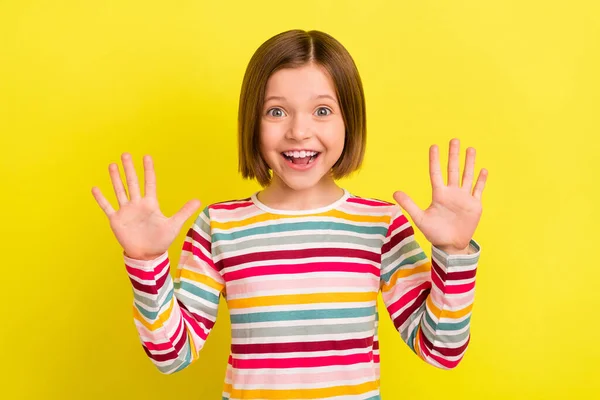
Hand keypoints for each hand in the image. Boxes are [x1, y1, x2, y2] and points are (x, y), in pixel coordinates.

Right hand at [91, 153, 200, 259]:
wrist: (147, 256)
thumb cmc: (161, 240)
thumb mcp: (173, 225)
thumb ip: (184, 212)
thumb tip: (199, 200)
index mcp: (150, 204)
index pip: (149, 183)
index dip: (148, 170)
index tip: (146, 156)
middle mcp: (137, 204)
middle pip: (132, 183)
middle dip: (129, 169)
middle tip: (126, 154)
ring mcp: (126, 211)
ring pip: (120, 191)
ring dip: (116, 179)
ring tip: (112, 165)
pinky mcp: (116, 220)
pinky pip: (107, 207)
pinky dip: (101, 198)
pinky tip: (95, 188)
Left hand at [393, 138, 487, 252]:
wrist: (450, 245)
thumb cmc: (435, 233)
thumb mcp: (420, 218)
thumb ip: (409, 205)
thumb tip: (395, 192)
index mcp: (439, 194)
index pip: (436, 173)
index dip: (435, 160)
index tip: (434, 146)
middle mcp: (452, 193)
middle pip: (453, 170)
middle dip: (454, 155)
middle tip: (454, 140)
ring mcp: (464, 198)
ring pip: (467, 176)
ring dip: (469, 163)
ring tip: (470, 149)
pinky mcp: (474, 205)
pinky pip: (478, 190)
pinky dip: (481, 181)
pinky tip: (482, 170)